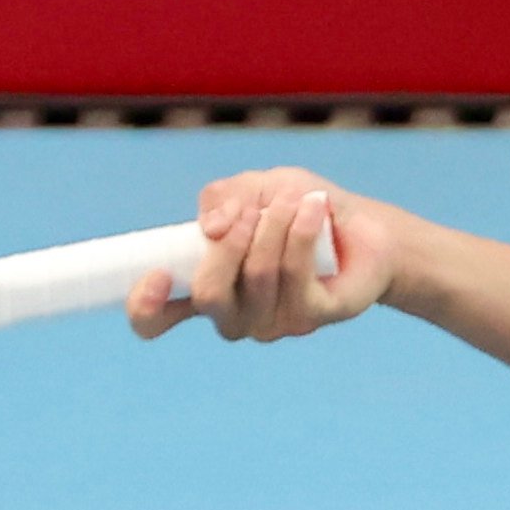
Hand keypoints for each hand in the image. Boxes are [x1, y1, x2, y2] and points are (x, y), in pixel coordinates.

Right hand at [126, 167, 397, 342]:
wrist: (364, 226)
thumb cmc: (299, 208)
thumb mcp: (255, 187)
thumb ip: (222, 197)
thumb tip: (211, 228)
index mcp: (205, 288)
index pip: (155, 319)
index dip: (145, 306)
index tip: (158, 273)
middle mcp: (233, 315)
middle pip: (209, 295)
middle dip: (228, 245)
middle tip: (251, 212)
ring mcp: (271, 322)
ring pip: (257, 277)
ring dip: (274, 226)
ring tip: (295, 200)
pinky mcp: (311, 318)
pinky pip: (296, 275)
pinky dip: (302, 233)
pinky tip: (315, 209)